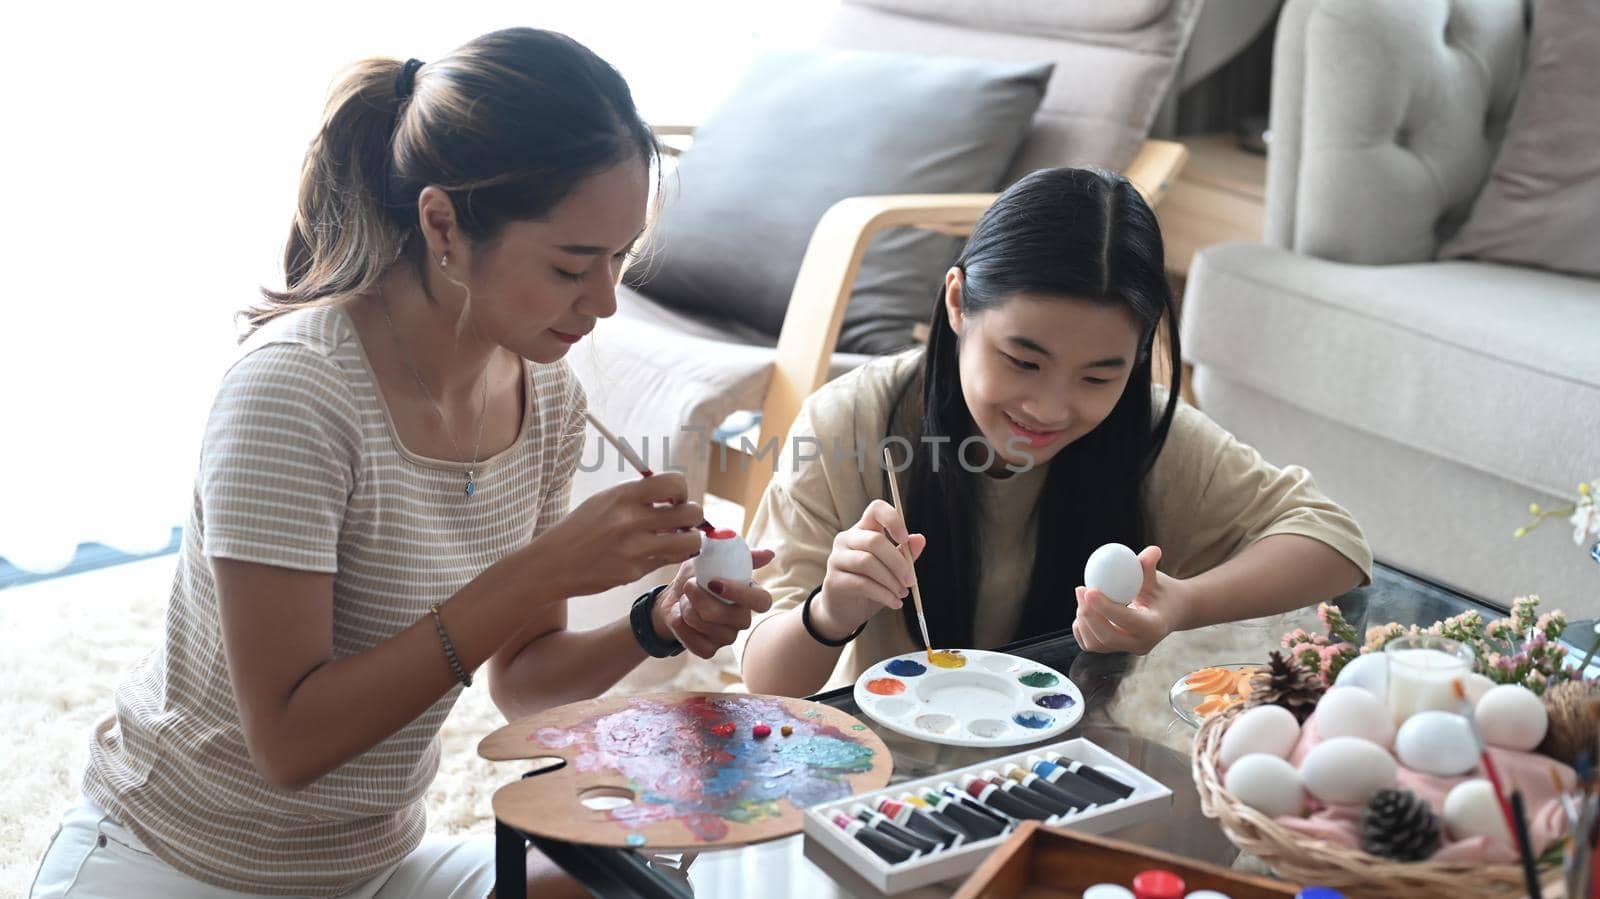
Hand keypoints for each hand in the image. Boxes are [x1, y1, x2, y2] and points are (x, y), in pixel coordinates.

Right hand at [526, 473, 704, 598]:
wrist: (552, 564)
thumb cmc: (580, 529)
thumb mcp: (605, 501)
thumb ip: (638, 496)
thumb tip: (675, 496)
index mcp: (623, 495)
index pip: (674, 482)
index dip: (682, 491)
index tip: (675, 499)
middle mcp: (630, 520)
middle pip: (690, 513)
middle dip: (693, 517)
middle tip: (682, 522)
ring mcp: (634, 548)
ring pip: (690, 542)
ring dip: (690, 540)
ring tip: (677, 539)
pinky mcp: (635, 572)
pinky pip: (668, 561)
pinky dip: (669, 556)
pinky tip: (656, 553)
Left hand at [652, 549, 776, 657]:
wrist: (672, 597)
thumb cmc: (697, 576)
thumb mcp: (712, 559)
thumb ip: (738, 555)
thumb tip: (769, 554)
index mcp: (749, 596)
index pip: (762, 602)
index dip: (741, 594)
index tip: (715, 582)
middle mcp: (742, 619)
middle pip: (730, 616)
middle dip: (701, 598)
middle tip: (688, 585)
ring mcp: (727, 636)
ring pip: (707, 626)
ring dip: (687, 609)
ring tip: (684, 600)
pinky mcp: (709, 650)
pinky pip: (695, 642)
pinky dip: (680, 626)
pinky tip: (680, 617)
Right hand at [812, 500, 926, 639]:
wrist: (846, 610)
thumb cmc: (870, 584)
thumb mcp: (891, 568)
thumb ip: (905, 553)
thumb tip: (920, 539)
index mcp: (862, 530)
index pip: (875, 510)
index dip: (892, 519)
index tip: (905, 538)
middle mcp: (846, 540)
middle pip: (874, 541)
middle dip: (898, 562)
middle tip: (910, 580)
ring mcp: (836, 559)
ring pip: (867, 562)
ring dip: (891, 581)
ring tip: (902, 594)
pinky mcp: (834, 580)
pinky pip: (862, 584)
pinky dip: (883, 594)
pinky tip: (894, 602)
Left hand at [1071, 545, 1182, 654]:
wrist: (1168, 612)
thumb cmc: (1162, 592)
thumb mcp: (1157, 578)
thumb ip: (1150, 565)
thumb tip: (1151, 551)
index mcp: (1154, 627)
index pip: (1127, 621)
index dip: (1106, 607)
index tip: (1090, 590)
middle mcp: (1140, 644)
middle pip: (1107, 637)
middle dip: (1089, 614)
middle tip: (1081, 590)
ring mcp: (1126, 649)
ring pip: (1095, 644)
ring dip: (1083, 620)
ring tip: (1083, 596)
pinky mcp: (1114, 649)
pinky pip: (1090, 644)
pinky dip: (1081, 628)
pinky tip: (1084, 608)